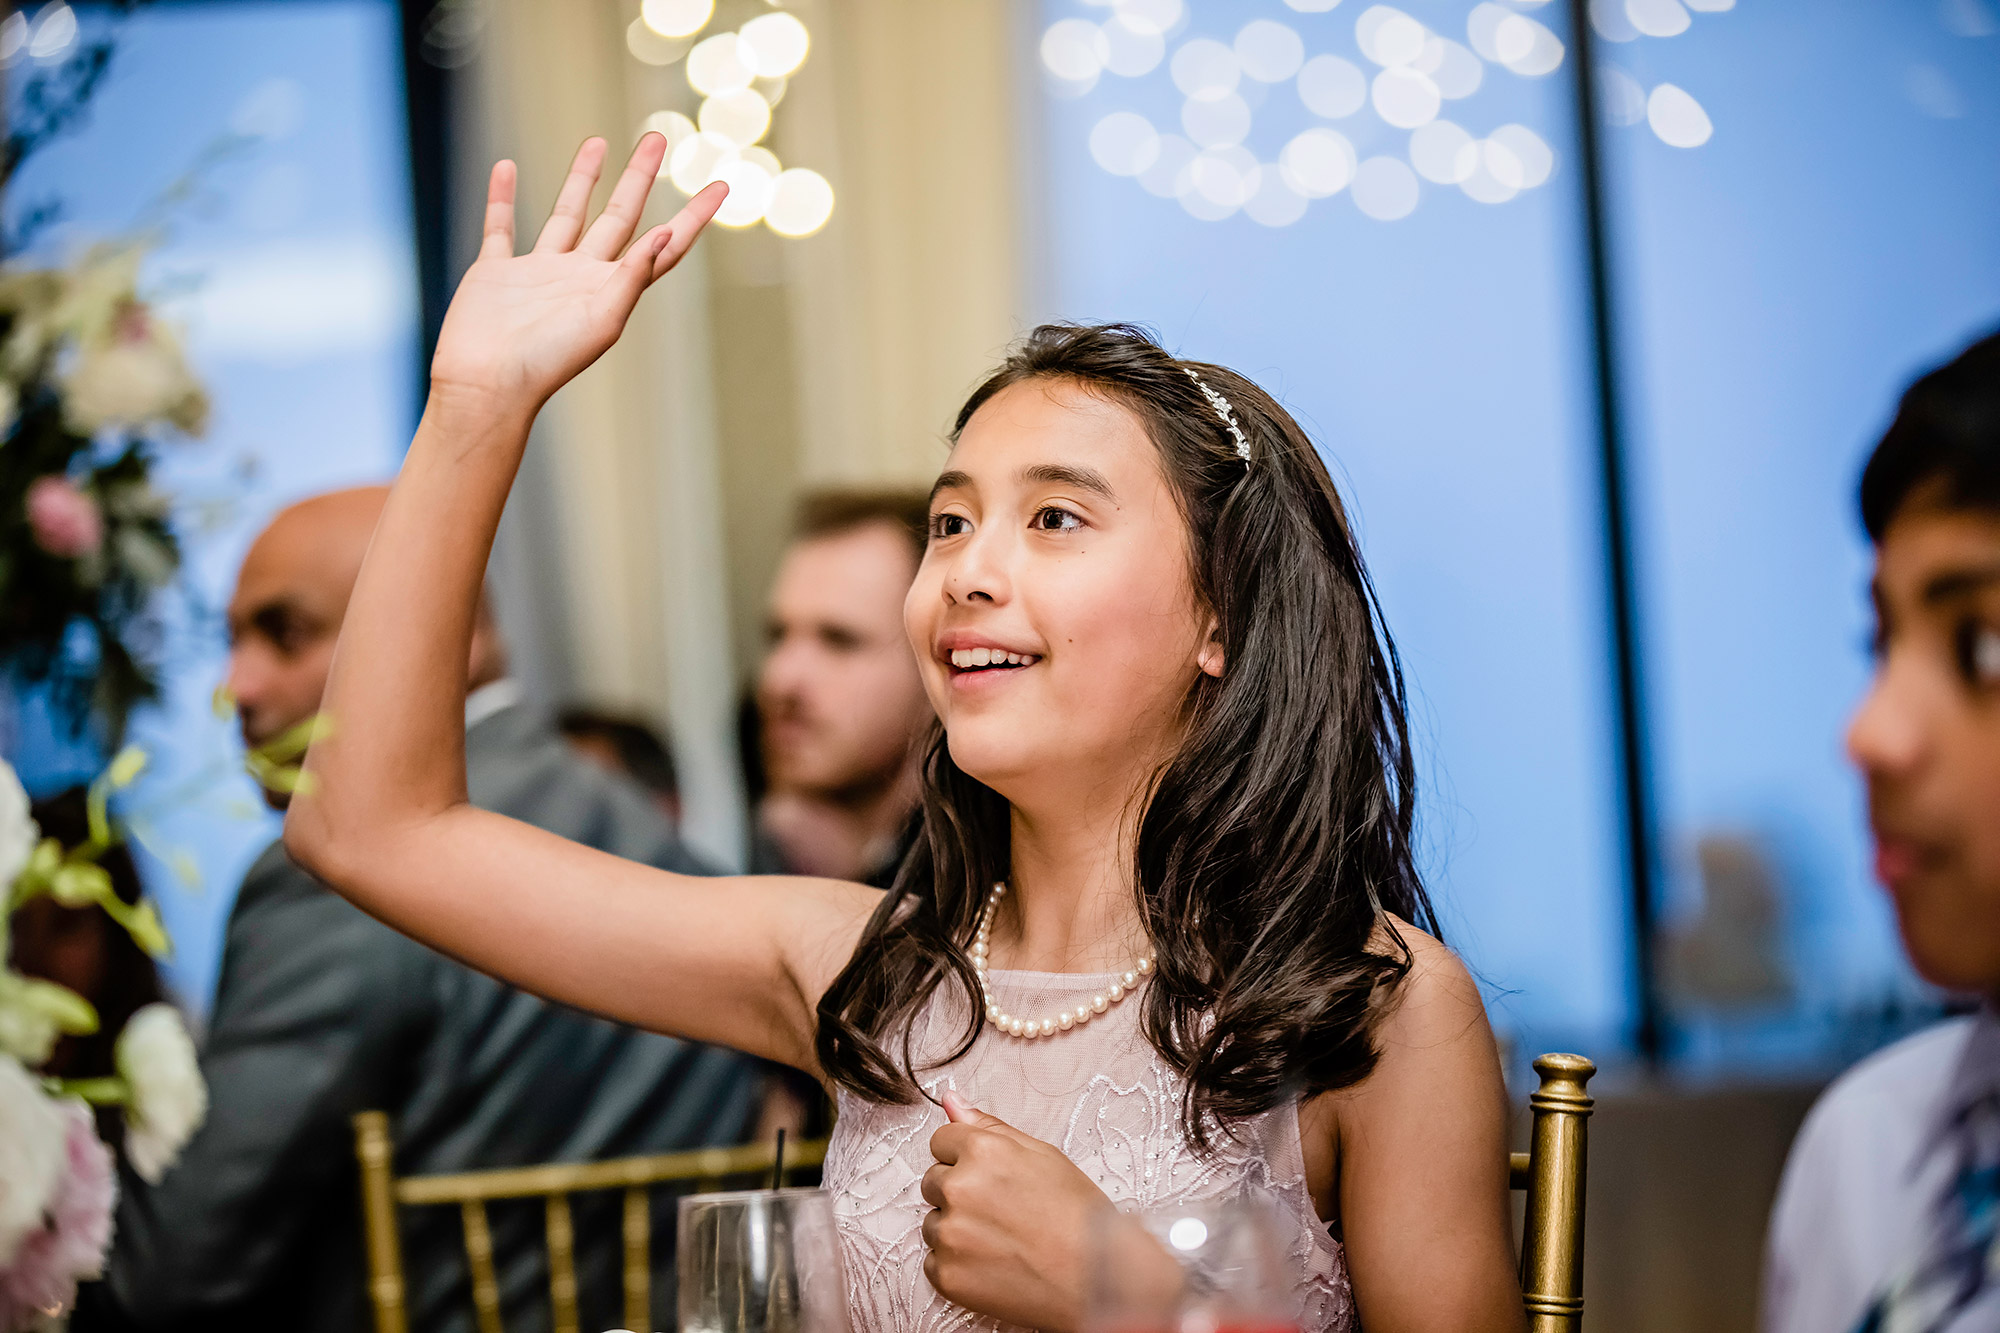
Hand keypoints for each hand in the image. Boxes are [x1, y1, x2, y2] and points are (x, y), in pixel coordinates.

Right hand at [429, 134, 726, 412]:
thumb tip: (666, 232)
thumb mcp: (603, 319)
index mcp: (613, 290)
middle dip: (639, 178)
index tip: (720, 184)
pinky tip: (506, 168)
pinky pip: (500, 226)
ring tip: (597, 142)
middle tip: (658, 137)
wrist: (486, 383)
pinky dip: (501, 197)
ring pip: (566, 214)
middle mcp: (581, 277)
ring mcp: (538, 273)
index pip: (665, 245)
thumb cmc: (548, 360)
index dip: (694, 216)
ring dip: (581, 179)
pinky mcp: (495, 272)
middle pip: (619, 217)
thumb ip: (634, 275)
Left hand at [920, 1089, 1113, 1332]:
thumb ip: (989, 1126)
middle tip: (1001, 1212)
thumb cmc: (1079, 1215)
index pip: (940, 1142)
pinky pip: (934, 1262)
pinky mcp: (948, 1276)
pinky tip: (994, 1267)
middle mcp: (958, 1189)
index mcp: (981, 1151)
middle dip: (958, 1193)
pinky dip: (957, 1267)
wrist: (1100, 1278)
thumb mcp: (1042, 1154)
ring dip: (956, 1230)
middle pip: (932, 1182)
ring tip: (1002, 1242)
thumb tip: (950, 1099)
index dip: (965, 1158)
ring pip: (933, 1224)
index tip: (990, 1177)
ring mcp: (951, 1235)